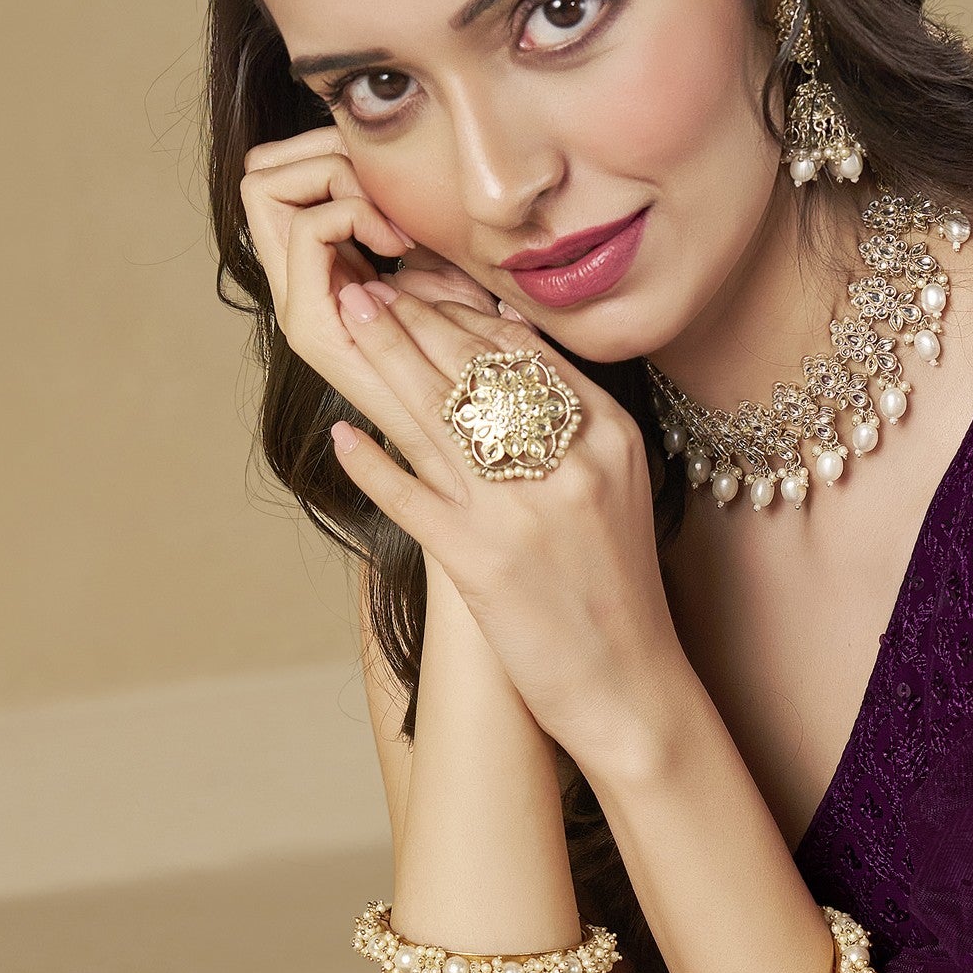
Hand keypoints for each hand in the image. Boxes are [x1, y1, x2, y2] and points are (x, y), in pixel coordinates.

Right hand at [239, 125, 503, 428]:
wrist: (471, 427)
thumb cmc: (473, 348)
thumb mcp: (444, 267)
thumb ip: (413, 221)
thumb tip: (404, 165)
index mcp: (318, 267)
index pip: (275, 172)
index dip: (325, 149)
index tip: (389, 183)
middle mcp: (294, 282)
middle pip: (257, 172)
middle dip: (321, 151)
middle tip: (383, 189)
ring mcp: (295, 304)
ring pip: (262, 187)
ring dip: (335, 179)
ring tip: (392, 222)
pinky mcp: (310, 326)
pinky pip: (308, 230)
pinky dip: (353, 214)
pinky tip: (399, 246)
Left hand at [324, 278, 687, 770]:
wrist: (631, 686)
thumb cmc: (618, 587)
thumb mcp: (617, 485)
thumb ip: (573, 418)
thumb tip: (511, 340)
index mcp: (610, 436)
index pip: (523, 351)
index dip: (459, 311)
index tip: (416, 286)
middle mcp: (569, 463)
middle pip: (474, 368)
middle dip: (410, 318)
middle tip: (363, 286)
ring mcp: (521, 510)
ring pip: (437, 413)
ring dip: (382, 360)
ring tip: (344, 324)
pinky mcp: (480, 561)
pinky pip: (409, 495)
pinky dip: (370, 463)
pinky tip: (341, 435)